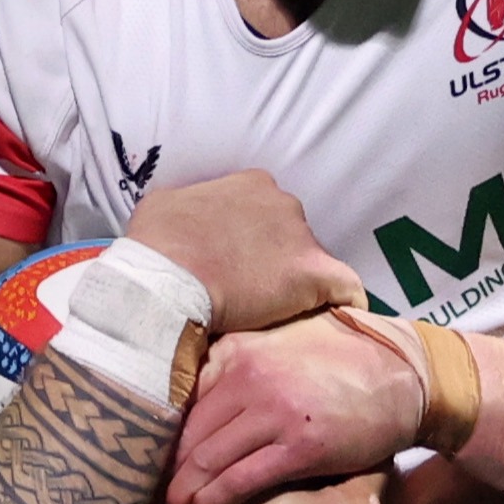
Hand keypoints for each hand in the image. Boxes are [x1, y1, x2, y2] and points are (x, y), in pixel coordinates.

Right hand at [124, 171, 363, 333]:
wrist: (168, 278)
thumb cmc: (157, 243)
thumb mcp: (165, 206)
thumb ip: (191, 207)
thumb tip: (188, 221)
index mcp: (253, 184)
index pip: (266, 211)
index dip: (254, 240)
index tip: (238, 263)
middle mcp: (285, 203)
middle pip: (292, 236)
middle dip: (277, 259)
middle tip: (252, 290)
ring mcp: (303, 238)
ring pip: (312, 263)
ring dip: (298, 284)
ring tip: (277, 313)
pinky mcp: (316, 274)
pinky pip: (346, 289)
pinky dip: (342, 303)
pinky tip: (336, 319)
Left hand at [168, 311, 427, 503]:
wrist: (403, 372)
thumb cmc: (340, 359)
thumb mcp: (281, 343)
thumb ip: (236, 361)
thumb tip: (188, 389)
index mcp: (239, 350)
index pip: (179, 397)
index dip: (158, 434)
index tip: (142, 456)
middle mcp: (249, 376)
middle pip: (186, 432)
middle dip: (163, 468)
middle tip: (143, 494)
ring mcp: (275, 411)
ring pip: (207, 458)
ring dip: (183, 491)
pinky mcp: (302, 445)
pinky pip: (243, 478)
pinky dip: (216, 499)